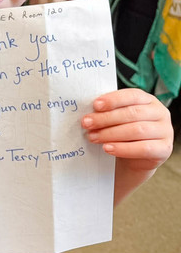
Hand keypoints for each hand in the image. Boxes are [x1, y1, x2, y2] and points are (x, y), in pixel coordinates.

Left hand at [83, 88, 172, 204]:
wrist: (134, 157)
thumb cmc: (123, 132)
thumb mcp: (117, 119)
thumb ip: (108, 111)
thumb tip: (86, 111)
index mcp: (148, 100)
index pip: (132, 95)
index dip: (113, 100)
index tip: (94, 105)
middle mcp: (160, 113)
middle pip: (132, 114)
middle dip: (106, 119)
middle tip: (86, 124)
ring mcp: (165, 131)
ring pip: (137, 130)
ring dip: (111, 134)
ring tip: (92, 137)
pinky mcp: (165, 149)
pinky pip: (144, 148)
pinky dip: (123, 148)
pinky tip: (107, 148)